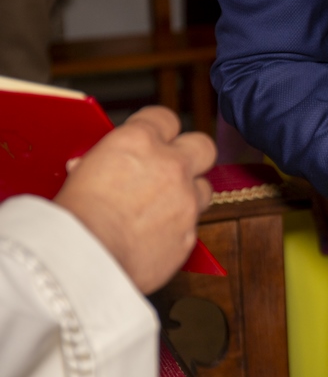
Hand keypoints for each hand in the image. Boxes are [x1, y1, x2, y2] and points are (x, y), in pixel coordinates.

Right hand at [54, 107, 215, 293]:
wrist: (86, 259)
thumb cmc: (73, 216)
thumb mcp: (79, 173)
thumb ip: (100, 163)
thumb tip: (94, 165)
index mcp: (138, 142)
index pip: (164, 118)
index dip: (159, 128)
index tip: (154, 137)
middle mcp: (170, 166)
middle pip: (202, 146)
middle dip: (191, 154)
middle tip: (175, 165)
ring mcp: (186, 200)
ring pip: (205, 188)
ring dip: (189, 194)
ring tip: (163, 206)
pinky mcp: (190, 233)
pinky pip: (193, 226)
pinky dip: (178, 228)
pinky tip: (155, 236)